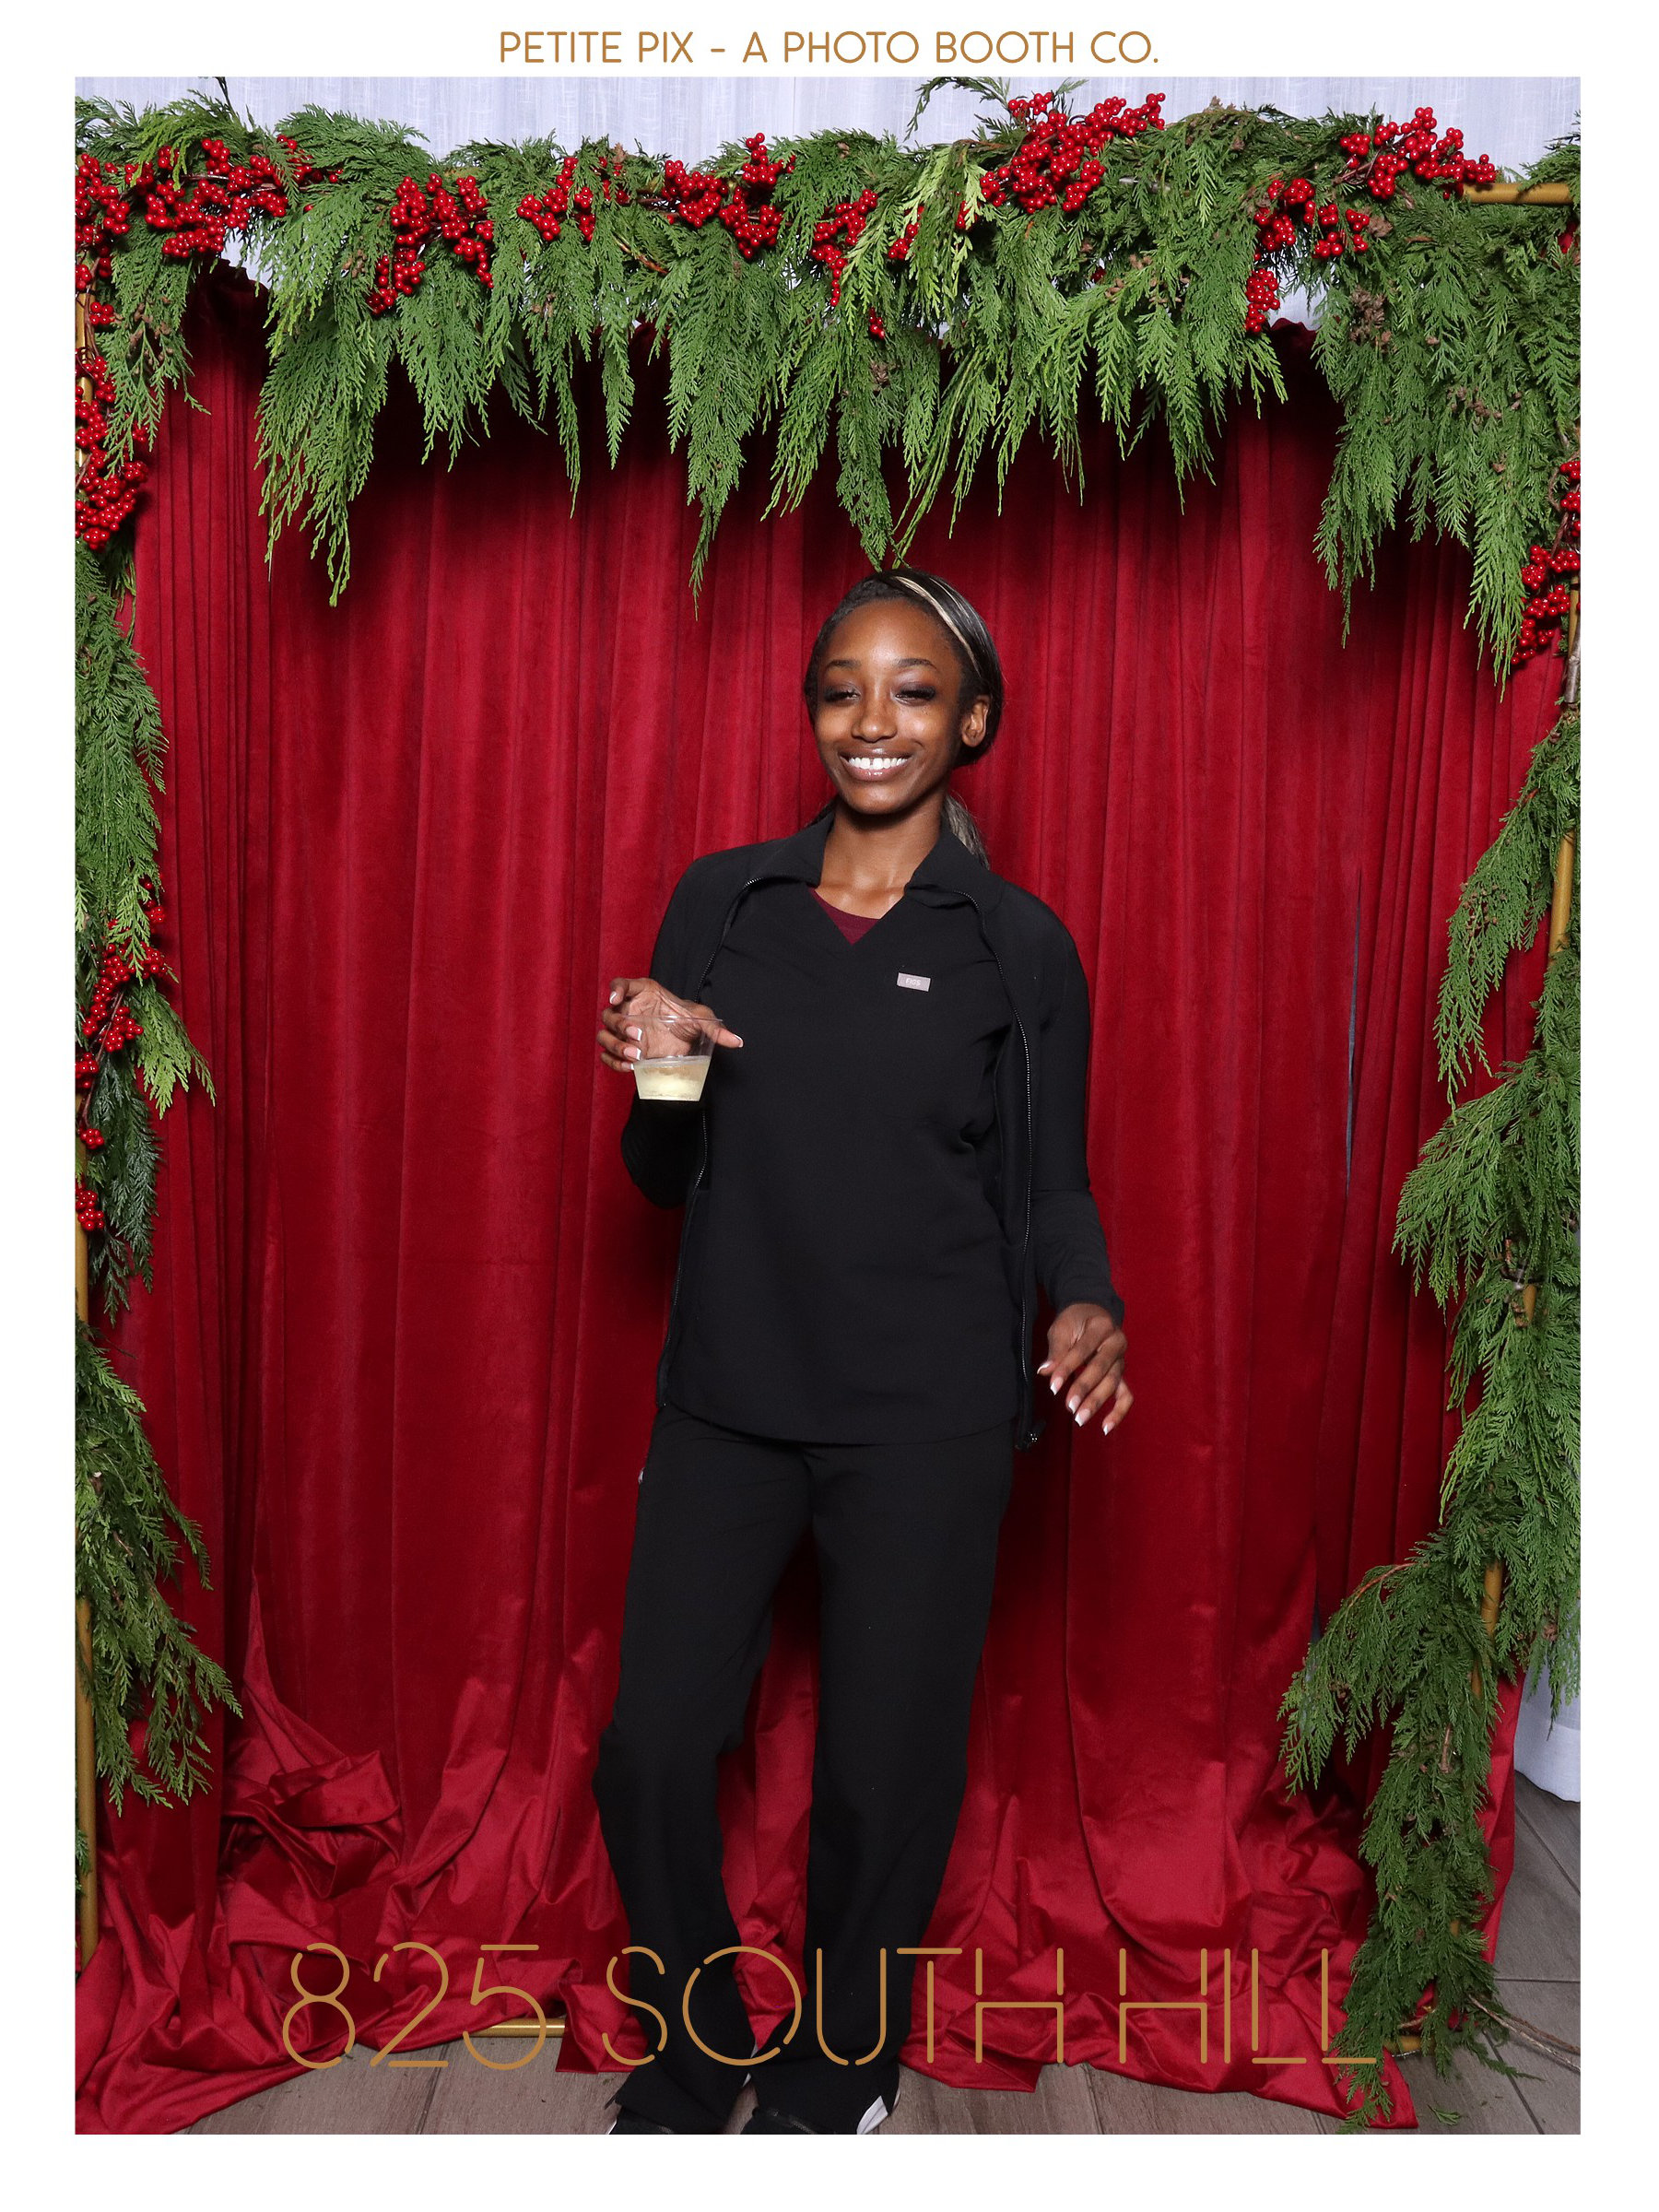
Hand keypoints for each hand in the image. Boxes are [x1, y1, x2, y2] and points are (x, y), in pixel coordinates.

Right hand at [597, 977, 742, 1075]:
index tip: (615, 998)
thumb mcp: (703, 1020)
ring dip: (615, 1045)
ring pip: (604, 1035)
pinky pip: (608, 1054)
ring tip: (635, 1055)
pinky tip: (629, 1067)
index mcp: (643, 993)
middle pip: (609, 1013)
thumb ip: (716, 1028)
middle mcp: (629, 1010)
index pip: (621, 985)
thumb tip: (737, 1041)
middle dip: (619, 1025)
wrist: (683, 1038)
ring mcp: (623, 1030)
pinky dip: (613, 1061)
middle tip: (637, 1035)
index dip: (615, 989)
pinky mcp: (624, 1048)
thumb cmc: (688, 1020)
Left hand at [1038, 1303, 1130, 1433]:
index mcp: (1101, 1325)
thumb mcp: (1061, 1328)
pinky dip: (1119, 1412)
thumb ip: (1056, 1350)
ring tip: (1080, 1418)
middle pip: (1101, 1368)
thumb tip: (1045, 1371)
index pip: (1083, 1350)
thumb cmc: (1075, 1321)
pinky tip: (1106, 1427)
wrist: (1093, 1313)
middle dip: (1084, 1388)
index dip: (1067, 1368)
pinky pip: (1126, 1395)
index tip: (1053, 1386)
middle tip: (1069, 1406)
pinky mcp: (1121, 1373)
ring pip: (1113, 1383)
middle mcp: (1116, 1342)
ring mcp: (1121, 1359)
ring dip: (1097, 1402)